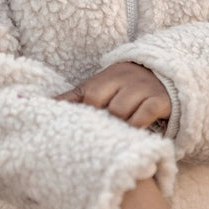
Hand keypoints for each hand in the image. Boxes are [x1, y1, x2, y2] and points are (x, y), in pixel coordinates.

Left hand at [56, 62, 170, 129]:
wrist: (168, 74)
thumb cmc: (125, 88)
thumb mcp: (100, 86)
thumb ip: (74, 97)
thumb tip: (40, 103)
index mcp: (106, 76)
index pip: (86, 94)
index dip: (82, 113)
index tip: (77, 128)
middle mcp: (124, 78)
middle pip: (99, 102)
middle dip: (98, 119)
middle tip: (98, 134)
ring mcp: (142, 88)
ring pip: (120, 111)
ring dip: (117, 125)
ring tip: (116, 134)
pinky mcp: (160, 100)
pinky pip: (142, 116)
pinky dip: (135, 127)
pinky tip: (134, 134)